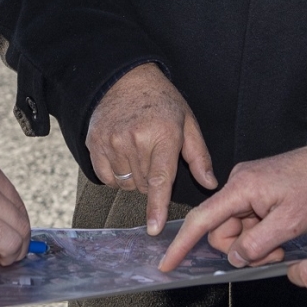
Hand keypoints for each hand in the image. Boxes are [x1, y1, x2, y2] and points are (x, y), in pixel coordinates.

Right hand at [85, 62, 216, 234]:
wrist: (124, 78)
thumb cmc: (161, 101)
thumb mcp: (187, 122)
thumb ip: (199, 156)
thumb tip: (210, 184)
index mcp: (162, 135)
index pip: (160, 180)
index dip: (157, 207)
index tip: (154, 229)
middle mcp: (135, 140)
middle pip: (144, 186)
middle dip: (153, 182)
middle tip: (154, 157)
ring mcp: (112, 142)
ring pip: (126, 184)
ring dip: (134, 179)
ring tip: (138, 153)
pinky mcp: (95, 144)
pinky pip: (107, 178)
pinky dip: (116, 176)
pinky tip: (123, 156)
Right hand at [157, 138, 306, 271]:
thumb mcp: (289, 224)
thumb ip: (257, 244)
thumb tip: (234, 258)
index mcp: (241, 188)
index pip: (201, 219)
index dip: (182, 244)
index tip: (166, 263)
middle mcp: (238, 183)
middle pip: (221, 230)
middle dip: (242, 249)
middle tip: (273, 254)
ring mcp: (248, 186)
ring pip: (236, 229)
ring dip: (255, 243)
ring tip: (281, 243)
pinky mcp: (257, 189)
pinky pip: (247, 219)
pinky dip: (260, 233)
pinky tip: (280, 233)